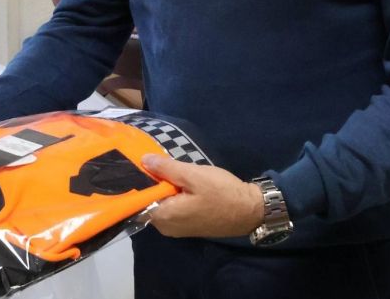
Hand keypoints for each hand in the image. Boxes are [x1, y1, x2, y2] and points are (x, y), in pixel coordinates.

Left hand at [141, 154, 264, 237]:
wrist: (250, 210)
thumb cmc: (222, 193)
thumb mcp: (193, 175)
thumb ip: (166, 168)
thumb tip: (144, 160)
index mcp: (164, 217)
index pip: (138, 199)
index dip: (140, 180)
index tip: (141, 163)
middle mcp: (165, 227)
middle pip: (149, 201)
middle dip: (153, 182)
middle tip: (158, 162)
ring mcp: (177, 229)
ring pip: (161, 203)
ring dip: (164, 188)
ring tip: (169, 168)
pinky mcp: (187, 226)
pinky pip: (172, 208)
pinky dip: (173, 195)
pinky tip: (180, 182)